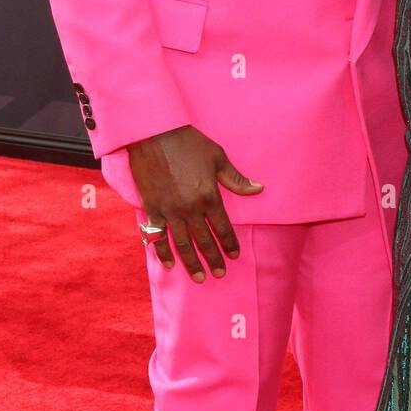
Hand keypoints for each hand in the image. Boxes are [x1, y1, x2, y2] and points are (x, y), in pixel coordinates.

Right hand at [127, 124, 262, 281]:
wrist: (155, 134)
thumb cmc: (189, 143)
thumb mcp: (218, 157)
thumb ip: (236, 179)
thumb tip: (259, 189)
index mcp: (209, 196)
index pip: (222, 227)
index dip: (229, 243)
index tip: (234, 255)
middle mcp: (190, 208)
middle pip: (203, 240)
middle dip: (213, 258)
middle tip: (219, 274)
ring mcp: (169, 211)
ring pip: (182, 244)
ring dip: (191, 262)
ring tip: (199, 277)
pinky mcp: (152, 208)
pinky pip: (157, 236)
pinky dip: (162, 252)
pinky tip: (169, 264)